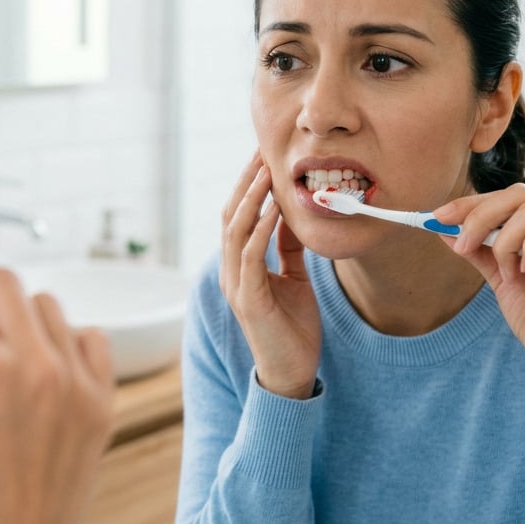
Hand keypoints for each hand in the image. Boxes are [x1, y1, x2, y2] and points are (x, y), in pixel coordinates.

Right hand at [219, 151, 321, 399]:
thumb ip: (288, 249)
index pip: (237, 214)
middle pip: (230, 214)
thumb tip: (293, 216)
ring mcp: (235, 286)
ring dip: (251, 198)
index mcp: (239, 265)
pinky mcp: (248, 300)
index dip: (248, 184)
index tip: (264, 155)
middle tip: (261, 150)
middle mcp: (230, 271)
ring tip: (266, 171)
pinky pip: (250, 256)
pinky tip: (275, 207)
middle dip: (246, 181)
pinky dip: (260, 228)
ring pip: (235, 230)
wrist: (292, 374)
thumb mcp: (294, 279)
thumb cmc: (293, 328)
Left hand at [433, 184, 524, 395]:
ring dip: (503, 243)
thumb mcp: (500, 276)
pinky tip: (524, 274)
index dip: (472, 203)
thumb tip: (443, 227)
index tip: (437, 217)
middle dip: (478, 216)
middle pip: (518, 195)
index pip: (511, 197)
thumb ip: (478, 249)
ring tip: (506, 273)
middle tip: (460, 244)